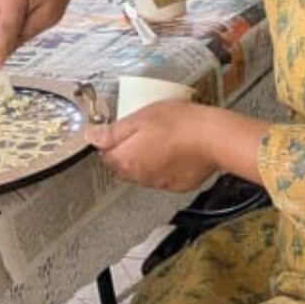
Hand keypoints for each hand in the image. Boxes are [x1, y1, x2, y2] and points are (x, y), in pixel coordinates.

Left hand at [86, 102, 221, 191]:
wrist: (213, 138)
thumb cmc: (180, 124)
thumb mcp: (141, 117)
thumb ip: (113, 131)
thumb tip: (90, 137)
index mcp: (125, 159)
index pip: (104, 154)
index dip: (111, 140)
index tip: (122, 129)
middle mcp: (138, 177)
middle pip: (122, 165)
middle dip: (128, 151)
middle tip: (144, 131)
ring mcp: (158, 183)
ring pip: (142, 172)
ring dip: (146, 159)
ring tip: (163, 139)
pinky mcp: (176, 185)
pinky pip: (163, 177)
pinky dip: (165, 167)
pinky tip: (176, 151)